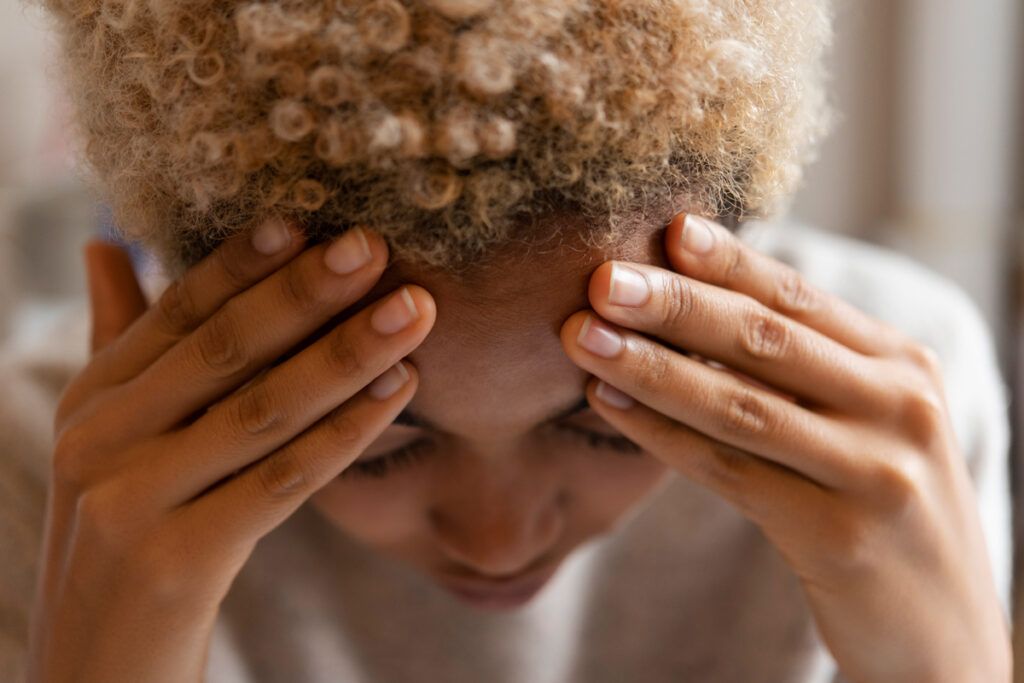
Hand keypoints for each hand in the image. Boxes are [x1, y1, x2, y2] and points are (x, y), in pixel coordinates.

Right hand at [28, 220, 434, 681]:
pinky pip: (281, 483)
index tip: (310, 219)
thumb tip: (109, 242)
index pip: (178, 311)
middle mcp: (101, 439)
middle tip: (377, 247)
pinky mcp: (175, 558)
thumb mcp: (111, 434)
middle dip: (307, 294)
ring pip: (261, 410)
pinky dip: (344, 432)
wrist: (98, 663)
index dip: (244, 261)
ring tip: (415, 311)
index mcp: (93, 397)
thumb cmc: (126, 530)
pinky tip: (398, 391)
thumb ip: (120, 339)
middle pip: (224, 350)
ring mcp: (132, 499)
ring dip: (346, 355)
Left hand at [560, 214, 1011, 681]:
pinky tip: (611, 403)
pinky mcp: (840, 536)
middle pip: (767, 340)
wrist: (945, 636)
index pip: (801, 299)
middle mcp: (900, 407)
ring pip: (741, 404)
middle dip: (676, 305)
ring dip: (653, 367)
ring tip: (584, 338)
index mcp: (904, 366)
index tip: (667, 228)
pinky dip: (663, 435)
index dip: (731, 261)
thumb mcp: (868, 424)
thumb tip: (695, 302)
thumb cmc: (883, 510)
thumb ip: (809, 367)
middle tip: (602, 280)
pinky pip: (730, 472)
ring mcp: (875, 472)